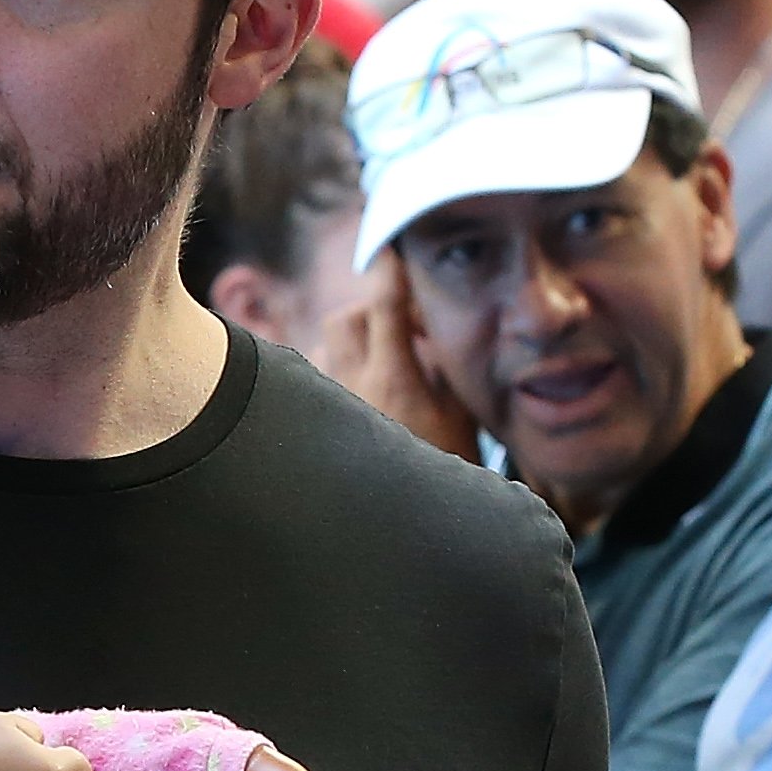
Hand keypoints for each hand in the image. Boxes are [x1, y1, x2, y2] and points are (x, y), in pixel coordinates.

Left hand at [312, 248, 478, 460]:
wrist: (409, 525)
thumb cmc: (444, 467)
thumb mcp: (459, 414)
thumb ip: (440, 365)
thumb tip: (426, 330)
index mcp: (394, 380)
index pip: (386, 307)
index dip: (388, 271)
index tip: (389, 245)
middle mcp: (351, 386)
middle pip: (344, 317)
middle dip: (370, 313)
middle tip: (402, 331)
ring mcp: (329, 403)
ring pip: (324, 347)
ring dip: (351, 344)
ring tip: (380, 366)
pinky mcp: (312, 421)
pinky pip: (315, 377)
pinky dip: (336, 373)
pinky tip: (358, 393)